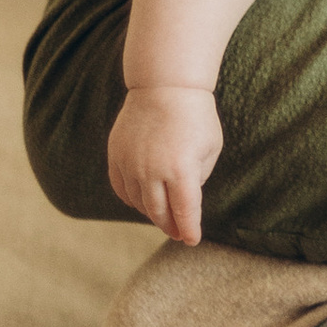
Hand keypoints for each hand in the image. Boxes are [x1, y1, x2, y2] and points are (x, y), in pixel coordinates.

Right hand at [108, 82, 224, 242]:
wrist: (164, 86)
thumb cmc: (196, 116)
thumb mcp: (210, 149)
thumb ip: (198, 178)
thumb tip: (184, 199)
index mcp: (181, 170)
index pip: (184, 213)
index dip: (189, 230)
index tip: (192, 240)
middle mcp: (152, 171)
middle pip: (159, 213)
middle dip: (171, 227)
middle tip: (179, 233)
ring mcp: (130, 164)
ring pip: (139, 203)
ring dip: (152, 214)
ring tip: (164, 216)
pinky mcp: (116, 156)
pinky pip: (121, 189)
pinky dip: (133, 199)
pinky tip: (143, 201)